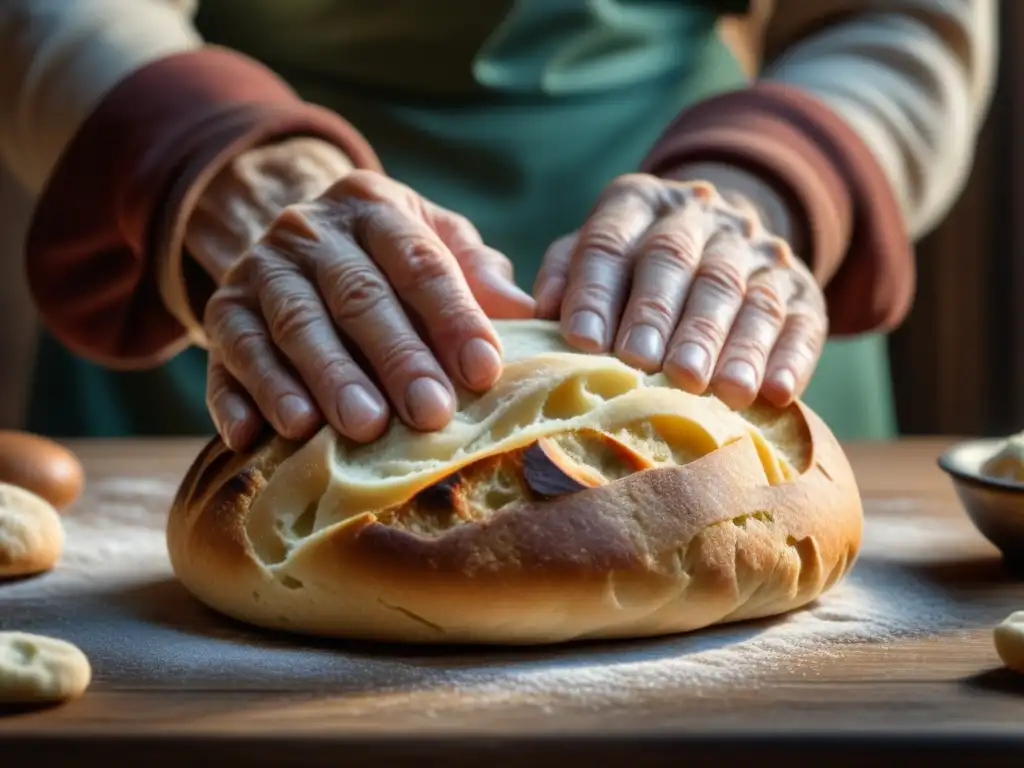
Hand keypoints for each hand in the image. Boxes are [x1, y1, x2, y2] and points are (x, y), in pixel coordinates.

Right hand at [201, 170, 534, 450]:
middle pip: (358, 296)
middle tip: (428, 414)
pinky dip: (241, 398)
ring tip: (357, 426)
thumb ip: (476, 272)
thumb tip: (527, 310)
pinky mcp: (219, 313)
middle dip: (397, 357)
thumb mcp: (433, 243)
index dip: (454, 317)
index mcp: (374, 208)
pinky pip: (227, 356)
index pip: (421, 262)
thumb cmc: (387, 259)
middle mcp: (310, 231)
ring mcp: (258, 270)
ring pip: (292, 325)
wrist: (295, 243)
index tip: (485, 371)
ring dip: (325, 378)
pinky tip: (257, 440)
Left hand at [533, 173, 826, 409]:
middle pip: (677, 263)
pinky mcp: (804, 290)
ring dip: (729, 344)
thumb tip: (537, 313)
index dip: (595, 290)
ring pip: (743, 292)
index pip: (609, 241)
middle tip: (646, 364)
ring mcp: (757, 251)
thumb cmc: (634, 267)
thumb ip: (565, 277)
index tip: (581, 340)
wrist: (724, 237)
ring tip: (717, 392)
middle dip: (661, 316)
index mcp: (638, 204)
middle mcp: (700, 218)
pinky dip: (789, 357)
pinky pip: (801, 320)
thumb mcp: (594, 255)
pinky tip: (777, 392)